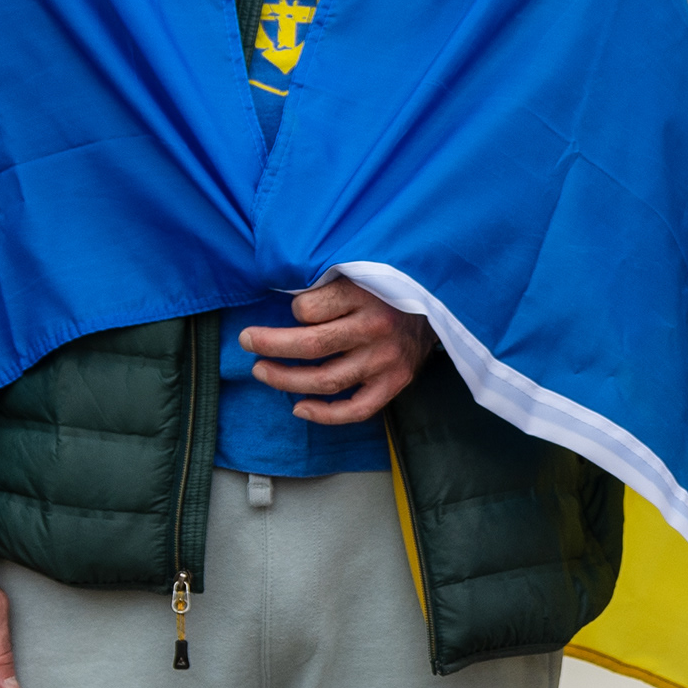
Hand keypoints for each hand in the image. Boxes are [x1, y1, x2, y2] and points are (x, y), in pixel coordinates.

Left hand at [244, 277, 432, 424]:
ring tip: (262, 371)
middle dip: (269, 345)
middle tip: (247, 341)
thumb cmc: (387, 289)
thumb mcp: (359, 272)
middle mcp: (376, 330)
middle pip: (310, 345)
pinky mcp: (395, 383)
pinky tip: (300, 409)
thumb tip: (281, 300)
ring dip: (286, 380)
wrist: (440, 306)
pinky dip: (325, 415)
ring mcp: (386, 361)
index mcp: (365, 296)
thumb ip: (325, 284)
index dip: (292, 309)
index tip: (294, 307)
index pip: (308, 308)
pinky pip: (356, 409)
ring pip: (325, 380)